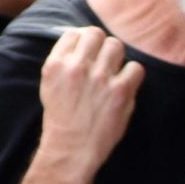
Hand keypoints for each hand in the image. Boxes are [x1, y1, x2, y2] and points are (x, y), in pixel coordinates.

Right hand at [33, 26, 142, 177]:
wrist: (71, 149)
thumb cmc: (61, 119)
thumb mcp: (50, 85)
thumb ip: (63, 62)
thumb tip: (81, 40)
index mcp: (56, 65)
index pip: (74, 33)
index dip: (83, 41)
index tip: (87, 52)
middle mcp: (77, 67)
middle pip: (97, 34)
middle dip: (101, 46)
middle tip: (102, 62)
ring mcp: (100, 78)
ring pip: (116, 46)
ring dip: (116, 58)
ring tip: (113, 74)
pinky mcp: (120, 91)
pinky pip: (135, 68)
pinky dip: (131, 76)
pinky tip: (123, 87)